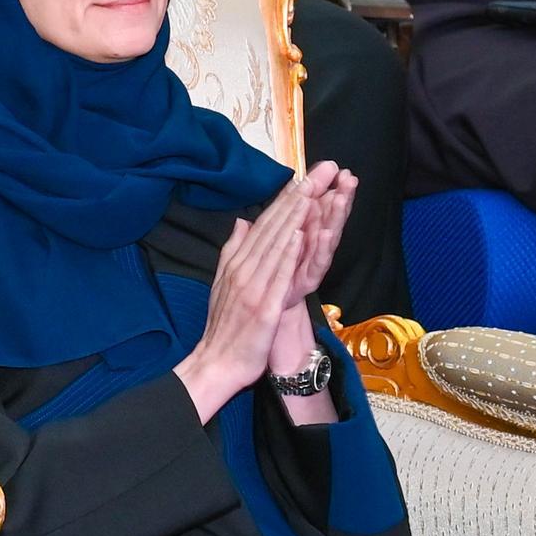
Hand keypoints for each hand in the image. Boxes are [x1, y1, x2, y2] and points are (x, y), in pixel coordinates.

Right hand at [175, 163, 357, 420]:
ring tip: (313, 191)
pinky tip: (301, 234)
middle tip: (319, 172)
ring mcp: (253, 287)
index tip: (304, 175)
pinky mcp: (264, 306)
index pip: (264, 223)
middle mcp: (244, 269)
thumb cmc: (224, 327)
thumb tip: (242, 222)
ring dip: (295, 217)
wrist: (216, 363)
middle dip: (297, 197)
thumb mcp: (224, 282)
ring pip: (277, 245)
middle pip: (273, 227)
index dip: (285, 198)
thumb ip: (233, 250)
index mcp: (237, 262)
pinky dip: (289, 253)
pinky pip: (278, 276)